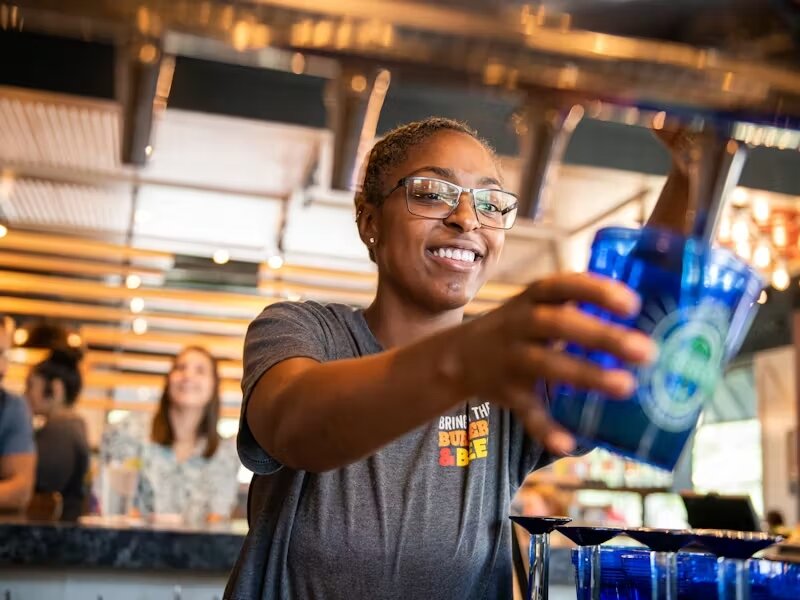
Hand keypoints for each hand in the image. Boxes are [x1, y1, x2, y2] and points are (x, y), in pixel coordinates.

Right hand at [456, 273, 656, 454]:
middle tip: (646, 351)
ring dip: (585, 376)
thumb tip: (648, 316)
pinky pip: (526, 412)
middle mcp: (519, 324)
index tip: (632, 304)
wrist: (458, 356)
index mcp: (532, 299)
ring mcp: (510, 358)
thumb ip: (579, 308)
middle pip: (557, 324)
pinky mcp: (506, 392)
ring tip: (626, 387)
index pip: (562, 285)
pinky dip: (545, 429)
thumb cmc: (519, 327)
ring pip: (546, 365)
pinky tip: (569, 444)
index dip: (596, 291)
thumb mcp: (538, 306)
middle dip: (601, 336)